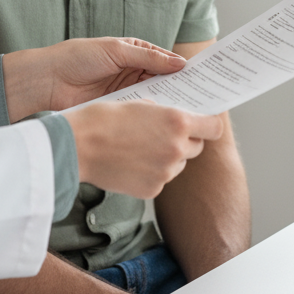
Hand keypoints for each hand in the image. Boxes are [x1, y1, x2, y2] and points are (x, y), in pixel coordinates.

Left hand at [4, 37, 186, 120]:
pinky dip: (150, 116)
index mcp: (136, 52)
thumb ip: (148, 57)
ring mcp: (126, 91)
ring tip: (187, 113)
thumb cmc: (79, 56)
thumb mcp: (116, 51)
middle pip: (164, 81)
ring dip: (167, 104)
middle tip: (202, 99)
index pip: (166, 61)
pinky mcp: (117, 109)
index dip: (184, 69)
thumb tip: (180, 63)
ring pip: (153, 98)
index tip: (204, 78)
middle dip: (179, 89)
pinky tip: (163, 123)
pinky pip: (139, 112)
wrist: (48, 79)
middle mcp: (134, 71)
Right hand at [67, 100, 223, 198]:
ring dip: (169, 156)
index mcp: (177, 122)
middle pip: (197, 147)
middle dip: (186, 140)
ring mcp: (165, 172)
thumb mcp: (142, 103)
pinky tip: (133, 162)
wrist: (79, 145)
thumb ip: (165, 113)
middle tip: (165, 134)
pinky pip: (161, 179)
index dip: (210, 125)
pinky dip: (153, 172)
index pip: (214, 128)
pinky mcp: (152, 190)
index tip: (204, 123)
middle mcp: (176, 148)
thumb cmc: (106, 118)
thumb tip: (176, 118)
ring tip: (143, 147)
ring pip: (179, 164)